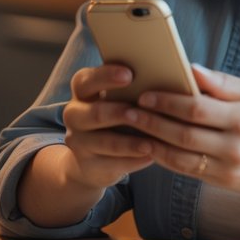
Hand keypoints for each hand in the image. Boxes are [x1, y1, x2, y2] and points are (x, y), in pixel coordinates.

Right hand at [59, 64, 156, 190]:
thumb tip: (165, 76)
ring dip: (130, 142)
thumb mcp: (118, 98)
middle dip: (119, 112)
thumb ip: (133, 87)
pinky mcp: (87, 165)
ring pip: (105, 142)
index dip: (106, 76)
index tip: (129, 74)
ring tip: (151, 142)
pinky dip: (133, 160)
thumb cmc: (117, 115)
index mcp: (82, 91)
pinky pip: (111, 164)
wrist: (92, 156)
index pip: (86, 80)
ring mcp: (78, 141)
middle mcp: (74, 114)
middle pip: (94, 112)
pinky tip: (150, 156)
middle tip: (141, 110)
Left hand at [122, 65, 239, 193]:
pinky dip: (167, 161)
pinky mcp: (227, 183)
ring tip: (132, 131)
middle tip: (129, 111)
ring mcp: (232, 168)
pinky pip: (190, 172)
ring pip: (182, 158)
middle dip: (152, 122)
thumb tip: (191, 70)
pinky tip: (153, 148)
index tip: (146, 94)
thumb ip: (223, 83)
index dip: (168, 101)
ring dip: (153, 144)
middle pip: (185, 134)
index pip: (198, 109)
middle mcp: (238, 145)